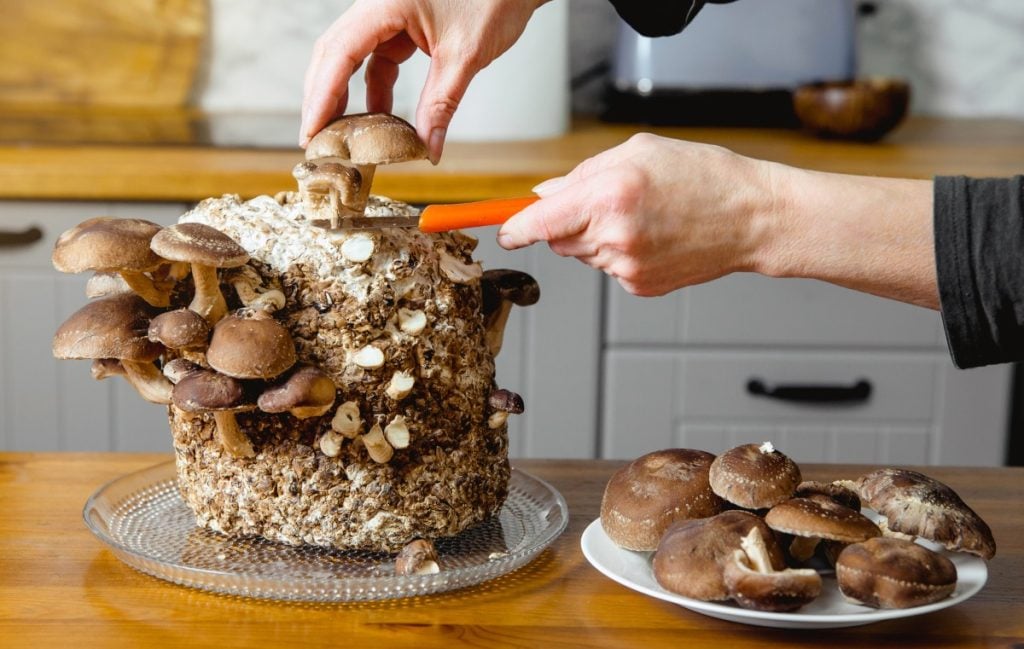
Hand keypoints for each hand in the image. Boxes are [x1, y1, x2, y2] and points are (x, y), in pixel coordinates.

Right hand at [301, 0, 542, 162]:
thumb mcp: (465, 56)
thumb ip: (441, 104)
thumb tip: (427, 148)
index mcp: (386, 1)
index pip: (341, 51)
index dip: (322, 94)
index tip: (312, 130)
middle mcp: (379, 4)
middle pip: (335, 53)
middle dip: (324, 97)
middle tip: (317, 140)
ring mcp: (388, 14)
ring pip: (353, 57)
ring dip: (347, 96)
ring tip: (343, 136)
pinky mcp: (402, 25)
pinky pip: (378, 59)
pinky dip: (376, 89)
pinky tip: (379, 119)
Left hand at [498, 134, 778, 295]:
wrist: (752, 218)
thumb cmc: (703, 176)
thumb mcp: (638, 152)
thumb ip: (582, 174)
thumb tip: (544, 194)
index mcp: (608, 195)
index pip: (538, 222)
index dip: (514, 228)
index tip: (503, 231)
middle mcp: (612, 235)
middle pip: (557, 239)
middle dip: (566, 221)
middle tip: (605, 202)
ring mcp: (626, 267)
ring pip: (583, 254)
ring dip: (595, 236)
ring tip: (641, 217)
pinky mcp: (639, 286)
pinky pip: (608, 269)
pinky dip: (619, 254)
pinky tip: (653, 237)